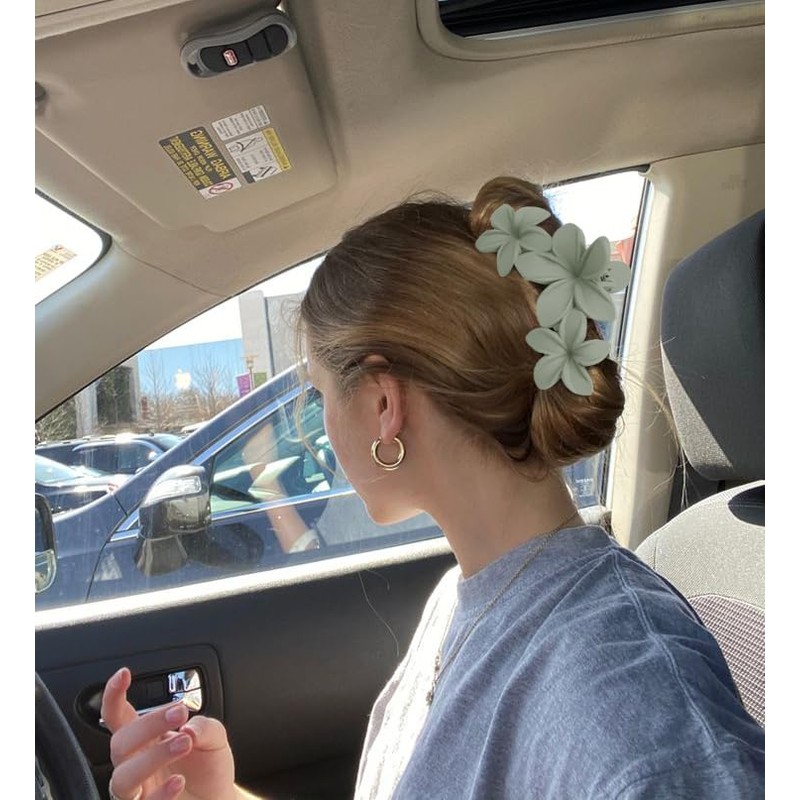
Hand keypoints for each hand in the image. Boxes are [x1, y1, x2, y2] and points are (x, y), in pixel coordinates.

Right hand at [101, 667, 236, 799]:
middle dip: (148, 724)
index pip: (119, 716)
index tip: (124, 674)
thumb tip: (188, 727)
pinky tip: (178, 782)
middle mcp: (135, 763)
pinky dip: (160, 794)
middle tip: (179, 712)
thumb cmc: (210, 765)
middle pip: (120, 742)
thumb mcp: (215, 737)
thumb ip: (204, 726)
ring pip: (123, 775)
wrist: (220, 798)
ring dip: (153, 756)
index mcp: (145, 739)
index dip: (114, 695)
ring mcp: (138, 790)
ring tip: (185, 743)